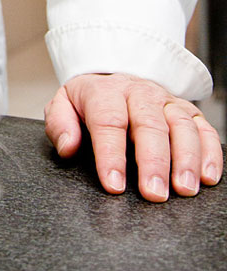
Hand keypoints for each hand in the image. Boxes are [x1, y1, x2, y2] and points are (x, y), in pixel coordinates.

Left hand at [45, 72, 222, 200]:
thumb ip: (60, 124)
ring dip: (186, 158)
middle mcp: (138, 93)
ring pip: (181, 125)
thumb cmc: (89, 100)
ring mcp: (166, 101)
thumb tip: (68, 147)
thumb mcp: (64, 104)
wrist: (113, 77)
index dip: (111, 154)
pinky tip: (208, 176)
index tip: (114, 184)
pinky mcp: (187, 110)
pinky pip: (204, 128)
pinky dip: (210, 151)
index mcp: (105, 91)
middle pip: (149, 124)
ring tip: (184, 189)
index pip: (108, 121)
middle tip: (153, 193)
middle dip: (153, 161)